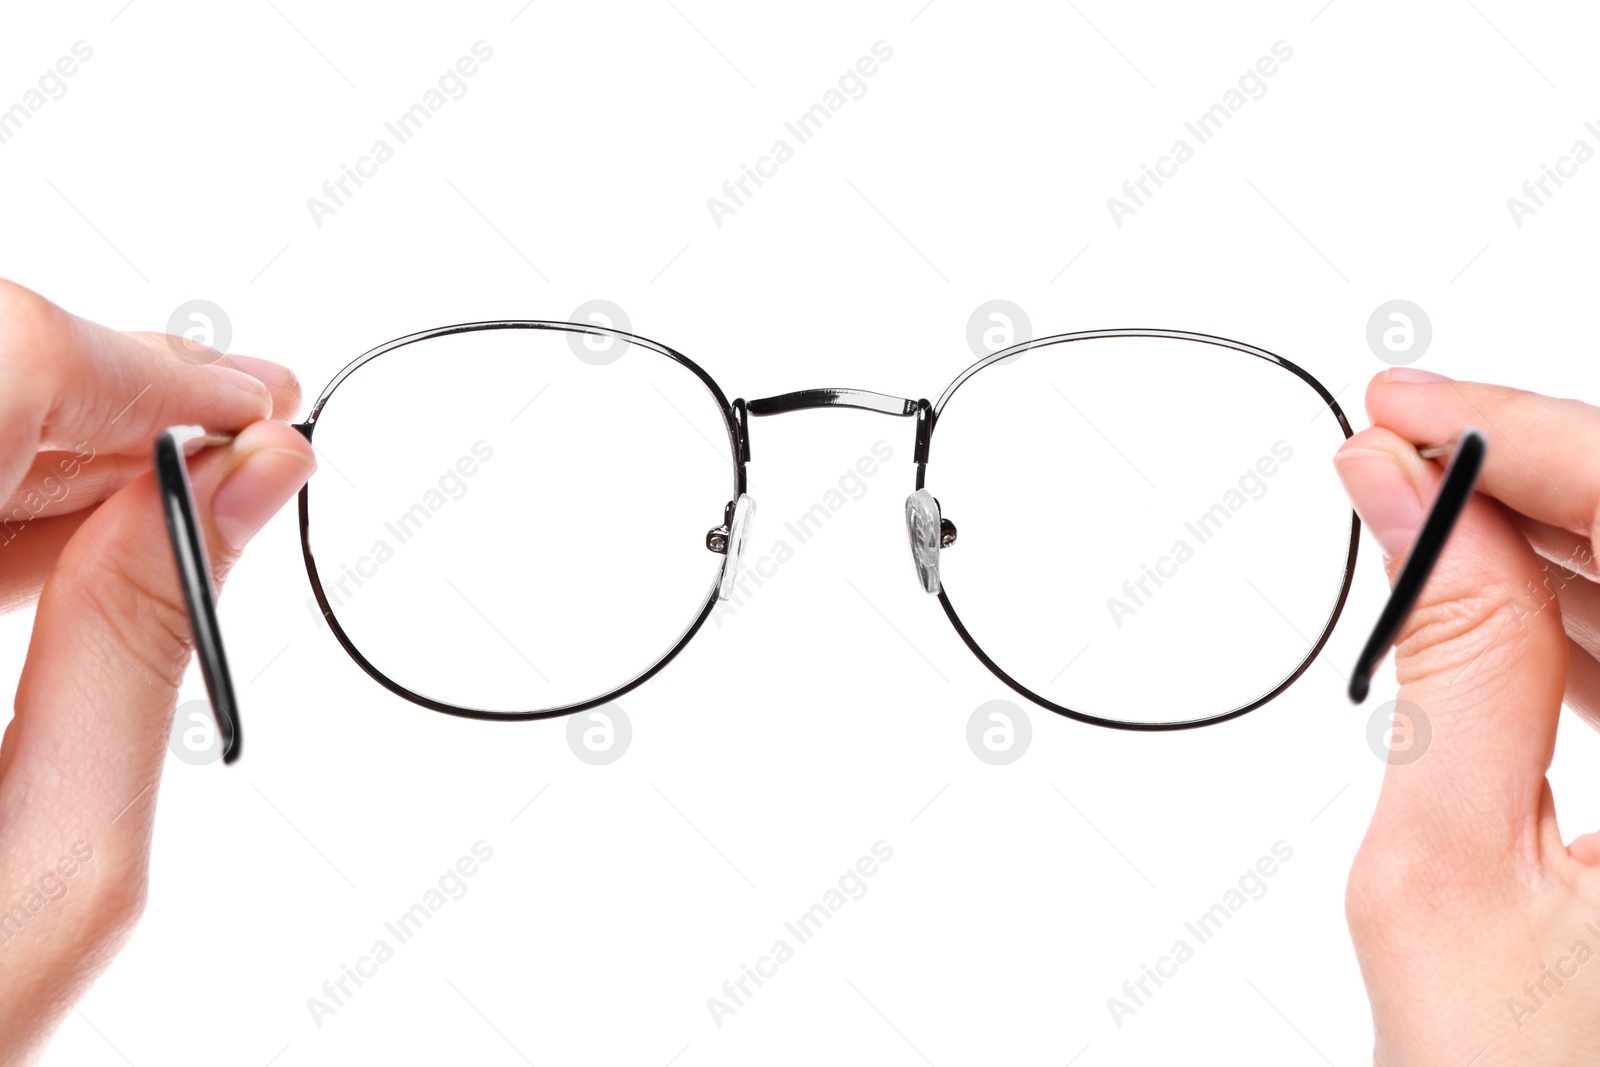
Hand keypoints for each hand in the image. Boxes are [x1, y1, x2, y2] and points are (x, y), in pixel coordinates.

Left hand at [0, 281, 313, 1062]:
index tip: (252, 408)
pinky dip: (7, 499)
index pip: (5, 372)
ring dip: (69, 449)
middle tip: (245, 441)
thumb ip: (146, 641)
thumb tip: (241, 486)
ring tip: (189, 499)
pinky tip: (85, 536)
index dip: (143, 369)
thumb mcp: (66, 855)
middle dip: (119, 401)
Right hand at [1336, 367, 1599, 1063]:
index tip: (1408, 412)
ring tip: (1421, 507)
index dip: (1535, 441)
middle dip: (1540, 474)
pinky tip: (1494, 591)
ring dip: (1555, 539)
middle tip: (1400, 445)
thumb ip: (1453, 664)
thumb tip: (1405, 497)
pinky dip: (1588, 617)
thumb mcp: (1452, 879)